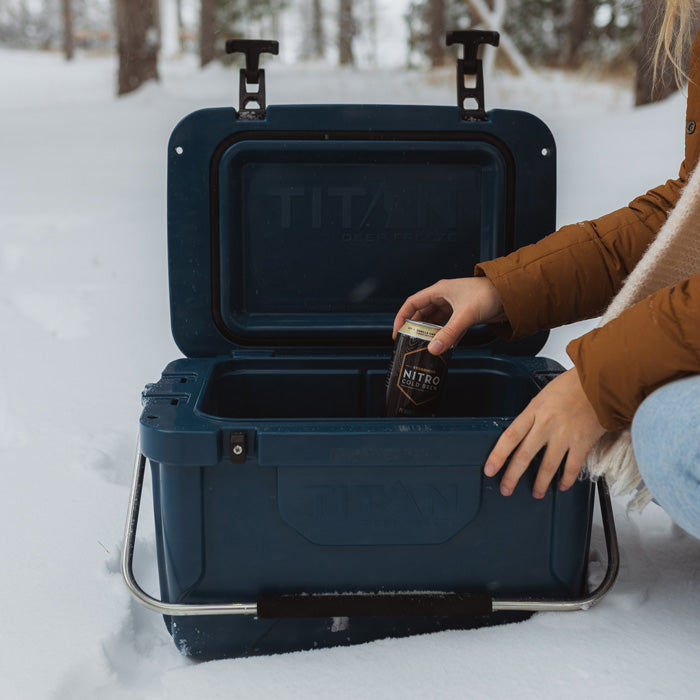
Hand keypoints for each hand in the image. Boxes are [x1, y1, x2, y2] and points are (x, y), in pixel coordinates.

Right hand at [392, 277, 505, 354]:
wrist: (512, 294)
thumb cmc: (490, 293)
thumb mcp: (465, 315)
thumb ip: (449, 333)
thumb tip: (434, 348)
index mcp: (439, 291)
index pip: (412, 303)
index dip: (401, 317)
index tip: (397, 332)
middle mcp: (444, 297)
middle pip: (422, 314)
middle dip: (416, 328)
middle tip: (411, 342)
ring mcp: (454, 306)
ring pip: (435, 321)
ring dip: (431, 334)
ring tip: (427, 346)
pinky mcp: (463, 314)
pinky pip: (448, 326)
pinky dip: (445, 336)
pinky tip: (446, 345)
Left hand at [484, 368, 606, 497]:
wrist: (600, 381)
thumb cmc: (572, 385)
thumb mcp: (543, 396)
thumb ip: (533, 416)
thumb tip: (523, 434)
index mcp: (534, 411)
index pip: (510, 436)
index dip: (498, 455)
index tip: (490, 468)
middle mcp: (547, 425)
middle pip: (524, 455)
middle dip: (512, 476)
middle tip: (506, 489)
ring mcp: (565, 436)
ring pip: (548, 466)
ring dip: (540, 483)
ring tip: (536, 493)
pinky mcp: (582, 443)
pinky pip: (572, 467)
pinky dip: (566, 479)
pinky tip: (561, 485)